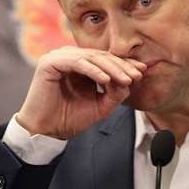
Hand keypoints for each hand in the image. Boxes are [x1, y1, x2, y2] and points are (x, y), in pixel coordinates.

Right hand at [17, 46, 145, 138]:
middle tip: (137, 76)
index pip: (106, 59)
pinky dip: (93, 70)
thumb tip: (131, 80)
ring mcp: (59, 57)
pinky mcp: (50, 62)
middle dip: (121, 66)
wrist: (45, 132)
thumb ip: (115, 92)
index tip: (142, 71)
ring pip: (91, 58)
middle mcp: (70, 57)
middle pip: (101, 56)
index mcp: (80, 64)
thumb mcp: (100, 105)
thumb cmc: (69, 118)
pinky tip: (106, 80)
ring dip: (111, 68)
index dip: (125, 65)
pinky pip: (77, 62)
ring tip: (126, 79)